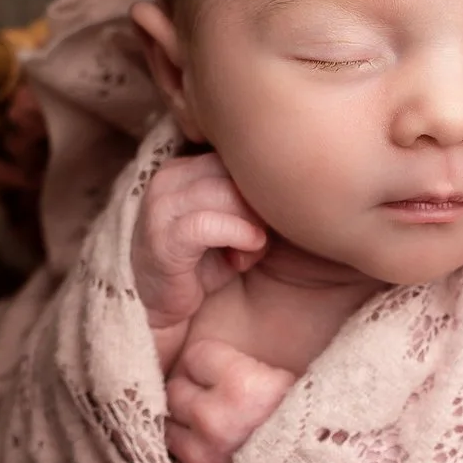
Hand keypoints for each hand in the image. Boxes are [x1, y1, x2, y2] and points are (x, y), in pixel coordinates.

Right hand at [132, 153, 269, 337]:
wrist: (167, 310)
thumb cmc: (208, 262)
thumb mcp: (237, 219)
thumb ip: (255, 194)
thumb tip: (302, 173)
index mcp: (189, 163)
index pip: (243, 152)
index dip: (266, 182)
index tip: (276, 217)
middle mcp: (170, 175)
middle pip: (237, 168)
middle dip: (261, 202)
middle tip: (265, 236)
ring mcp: (161, 204)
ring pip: (227, 192)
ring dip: (251, 223)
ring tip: (252, 250)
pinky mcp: (162, 238)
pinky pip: (208, 224)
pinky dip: (238, 237)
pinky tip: (245, 257)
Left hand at [164, 335, 295, 462]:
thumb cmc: (306, 428)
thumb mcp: (285, 382)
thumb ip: (245, 365)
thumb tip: (205, 347)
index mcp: (244, 387)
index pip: (195, 356)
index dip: (210, 363)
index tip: (227, 375)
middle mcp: (216, 420)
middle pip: (175, 389)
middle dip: (192, 393)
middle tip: (217, 403)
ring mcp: (202, 456)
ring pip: (168, 426)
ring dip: (185, 428)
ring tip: (214, 433)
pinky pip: (173, 461)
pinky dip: (185, 459)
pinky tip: (208, 457)